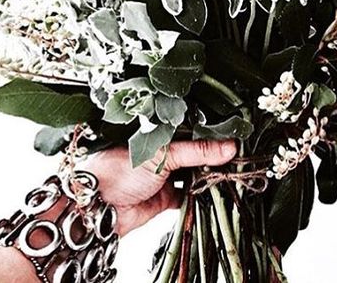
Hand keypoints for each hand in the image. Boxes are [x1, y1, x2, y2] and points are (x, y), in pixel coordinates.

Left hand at [86, 139, 236, 235]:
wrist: (98, 208)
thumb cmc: (118, 169)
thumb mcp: (163, 154)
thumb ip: (198, 151)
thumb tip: (229, 147)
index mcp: (160, 132)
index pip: (193, 129)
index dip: (214, 132)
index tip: (236, 134)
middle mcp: (164, 152)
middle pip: (196, 152)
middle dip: (214, 156)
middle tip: (239, 156)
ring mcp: (165, 175)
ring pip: (195, 174)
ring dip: (209, 176)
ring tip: (231, 173)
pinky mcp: (166, 198)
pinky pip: (189, 196)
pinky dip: (201, 196)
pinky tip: (214, 192)